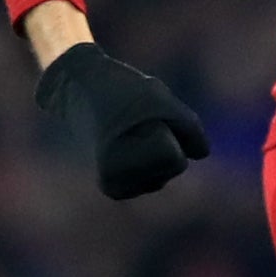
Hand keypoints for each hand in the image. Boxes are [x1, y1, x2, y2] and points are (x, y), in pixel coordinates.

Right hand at [36, 41, 209, 199]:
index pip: (176, 158)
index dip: (165, 128)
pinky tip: (127, 142)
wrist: (76, 88)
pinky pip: (159, 172)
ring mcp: (117, 188)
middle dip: (165, 137)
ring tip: (127, 128)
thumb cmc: (118, 89)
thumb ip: (190, 127)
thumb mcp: (159, 97)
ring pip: (168, 171)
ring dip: (157, 144)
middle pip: (176, 166)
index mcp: (117, 165)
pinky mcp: (119, 186)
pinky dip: (151, 154)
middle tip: (132, 119)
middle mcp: (115, 184)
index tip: (134, 115)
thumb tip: (200, 154)